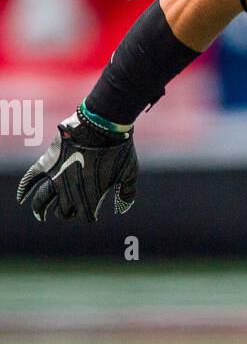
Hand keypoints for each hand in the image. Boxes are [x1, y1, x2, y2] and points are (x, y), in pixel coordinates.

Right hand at [17, 108, 137, 221]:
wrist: (103, 126)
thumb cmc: (120, 150)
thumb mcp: (130, 174)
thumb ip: (127, 195)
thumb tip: (121, 209)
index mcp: (91, 198)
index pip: (85, 217)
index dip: (89, 216)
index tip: (92, 215)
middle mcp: (71, 191)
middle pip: (63, 211)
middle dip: (66, 213)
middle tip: (67, 211)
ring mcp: (56, 177)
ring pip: (42, 200)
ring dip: (40, 209)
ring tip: (40, 215)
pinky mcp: (47, 162)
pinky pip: (31, 178)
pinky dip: (24, 189)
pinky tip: (21, 198)